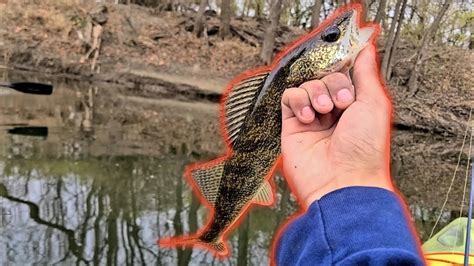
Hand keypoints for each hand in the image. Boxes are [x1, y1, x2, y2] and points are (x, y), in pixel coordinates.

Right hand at [281, 44, 393, 207]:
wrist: (342, 182)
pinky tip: (308, 117)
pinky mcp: (292, 126)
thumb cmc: (364, 151)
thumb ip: (366, 73)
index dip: (345, 70)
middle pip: (325, 77)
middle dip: (333, 84)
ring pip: (307, 85)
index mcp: (356, 107)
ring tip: (323, 112)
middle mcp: (334, 112)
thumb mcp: (374, 104)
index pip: (345, 74)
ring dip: (315, 93)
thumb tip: (366, 48)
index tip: (346, 67)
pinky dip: (298, 101)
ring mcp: (313, 119)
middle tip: (340, 103)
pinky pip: (289, 98)